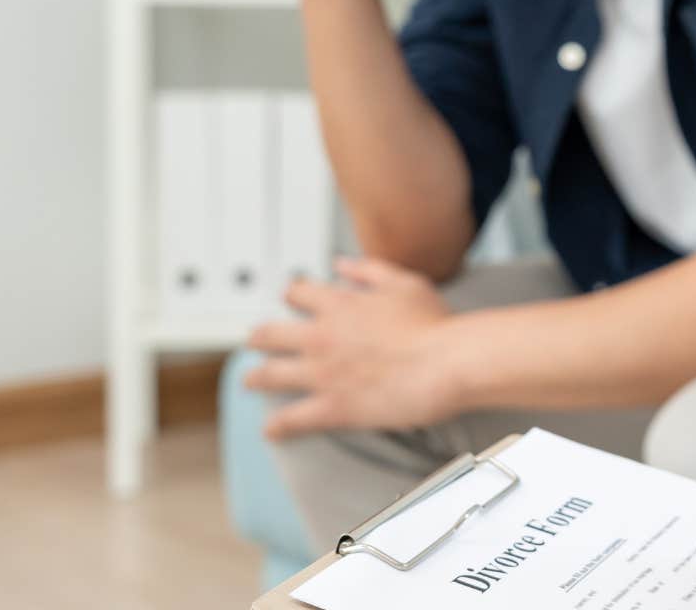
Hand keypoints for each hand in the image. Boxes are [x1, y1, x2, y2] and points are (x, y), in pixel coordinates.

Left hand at [243, 256, 460, 438]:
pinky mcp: (331, 407)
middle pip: (273, 334)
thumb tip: (342, 264)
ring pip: (272, 375)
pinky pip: (292, 419)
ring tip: (250, 381)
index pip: (300, 294)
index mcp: (340, 306)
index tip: (290, 298)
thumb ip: (369, 271)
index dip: (292, 295)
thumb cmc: (434, 325)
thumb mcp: (404, 283)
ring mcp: (322, 374)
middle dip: (260, 338)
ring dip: (256, 378)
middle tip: (256, 340)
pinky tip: (271, 430)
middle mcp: (322, 337)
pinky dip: (278, 426)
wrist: (446, 363)